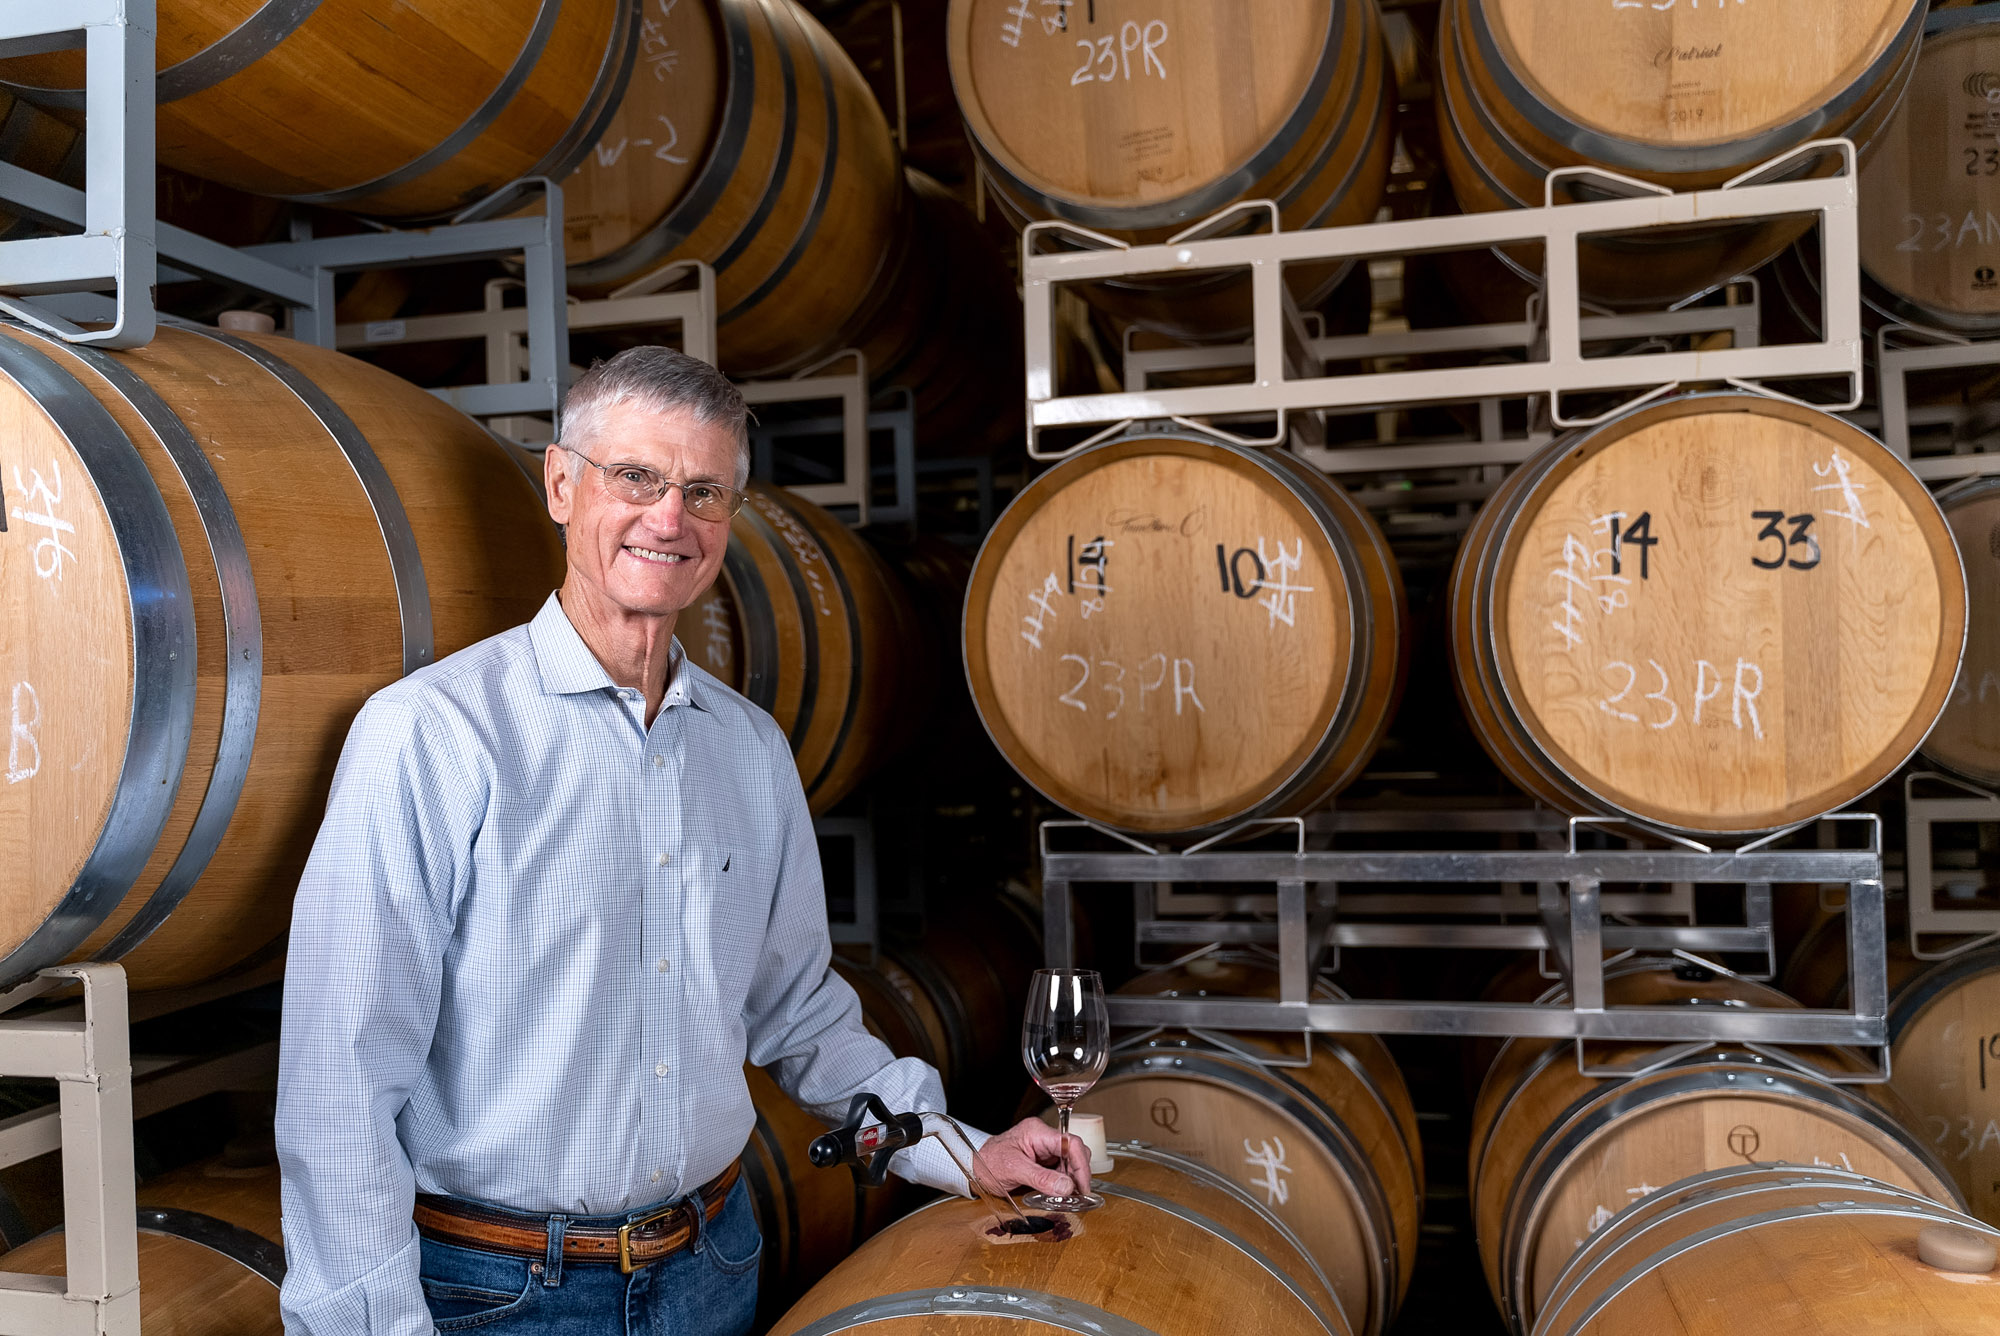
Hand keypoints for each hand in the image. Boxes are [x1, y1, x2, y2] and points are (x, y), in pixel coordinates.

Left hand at [970, 1116, 1091, 1199]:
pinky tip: (1060, 1193)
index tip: (1083, 1186)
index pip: (1070, 1143)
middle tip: (1077, 1194)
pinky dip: (1064, 1183)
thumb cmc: (989, 1162)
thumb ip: (1041, 1178)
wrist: (975, 1167)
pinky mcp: (1044, 1160)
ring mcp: (1045, 1149)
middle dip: (1078, 1174)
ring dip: (1071, 1180)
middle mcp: (1044, 1138)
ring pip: (1070, 1162)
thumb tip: (1066, 1186)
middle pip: (1074, 1152)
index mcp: (1037, 1132)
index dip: (1081, 1165)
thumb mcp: (1014, 1170)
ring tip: (1066, 1196)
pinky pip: (1062, 1170)